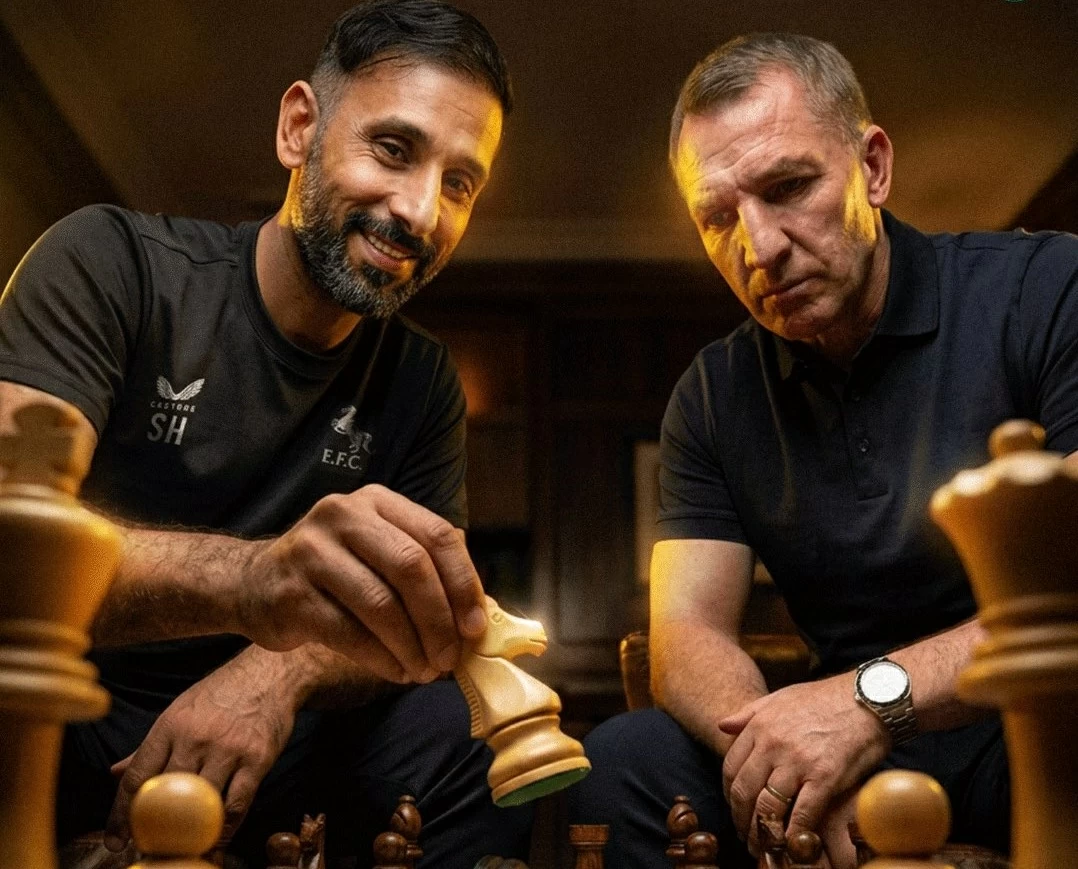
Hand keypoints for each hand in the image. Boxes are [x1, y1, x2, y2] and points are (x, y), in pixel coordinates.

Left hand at [104, 649, 298, 850]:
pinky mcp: (257, 759)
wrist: (270, 673)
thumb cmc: (222, 693)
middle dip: (155, 830)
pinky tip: (217, 841)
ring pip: (202, 804)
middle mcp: (195, 738)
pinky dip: (225, 829)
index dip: (121, 815)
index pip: (137, 777)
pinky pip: (237, 804)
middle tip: (151, 850)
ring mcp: (228, 749)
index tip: (116, 841)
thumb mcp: (180, 711)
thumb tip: (117, 773)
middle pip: (166, 796)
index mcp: (170, 726)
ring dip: (191, 834)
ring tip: (183, 851)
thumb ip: (150, 746)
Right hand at [238, 484, 487, 682]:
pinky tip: (396, 670)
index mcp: (377, 502)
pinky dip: (381, 658)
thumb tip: (480, 613)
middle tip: (450, 657)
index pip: (437, 535)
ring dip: (411, 646)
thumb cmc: (334, 572)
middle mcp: (343, 515)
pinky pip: (349, 632)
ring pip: (381, 603)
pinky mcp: (291, 593)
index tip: (475, 626)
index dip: (464, 582)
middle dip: (438, 620)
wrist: (253, 583)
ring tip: (425, 670)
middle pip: (411, 566)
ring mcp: (312, 551)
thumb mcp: (378, 552)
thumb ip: (425, 570)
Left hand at [718, 675, 888, 854]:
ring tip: (764, 845)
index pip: (730, 767)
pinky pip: (802, 813)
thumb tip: (722, 725)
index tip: (735, 807)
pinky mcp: (825, 777)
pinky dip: (794, 833)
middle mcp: (773, 744)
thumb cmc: (824, 699)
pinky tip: (793, 843)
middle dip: (741, 818)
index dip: (729, 793)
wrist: (868, 699)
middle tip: (745, 834)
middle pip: (744, 790)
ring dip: (762, 832)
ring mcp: (798, 761)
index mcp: (760, 726)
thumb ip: (749, 713)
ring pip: (767, 806)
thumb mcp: (780, 697)